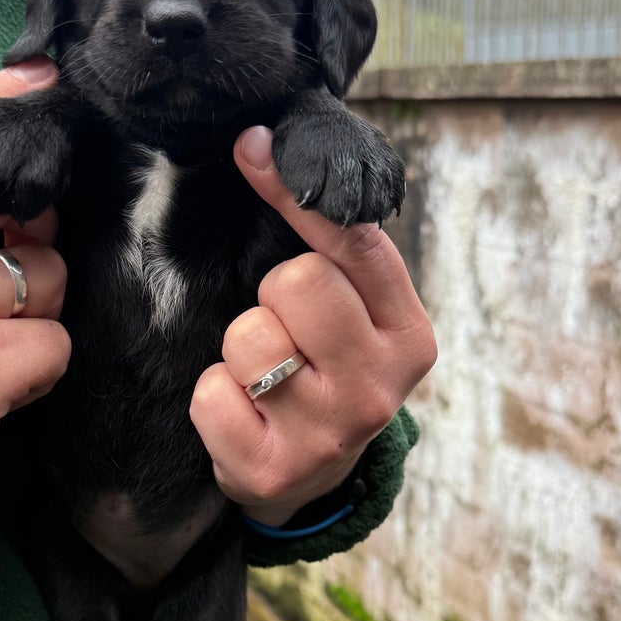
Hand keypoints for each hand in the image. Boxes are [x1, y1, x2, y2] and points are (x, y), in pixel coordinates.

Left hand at [190, 125, 436, 526]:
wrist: (313, 479)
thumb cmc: (327, 370)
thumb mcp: (354, 312)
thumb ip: (330, 243)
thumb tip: (260, 141)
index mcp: (409, 336)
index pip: (355, 243)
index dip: (296, 192)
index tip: (253, 147)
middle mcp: (379, 389)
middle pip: (298, 281)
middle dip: (273, 297)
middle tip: (287, 332)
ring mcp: (328, 435)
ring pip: (248, 337)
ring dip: (240, 349)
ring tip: (265, 377)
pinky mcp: (273, 471)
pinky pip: (211, 394)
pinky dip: (214, 397)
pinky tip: (245, 414)